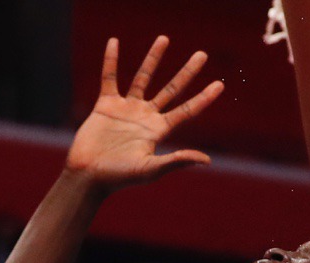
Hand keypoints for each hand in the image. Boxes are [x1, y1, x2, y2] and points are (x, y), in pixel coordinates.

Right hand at [66, 36, 223, 189]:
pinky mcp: (106, 104)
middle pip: (172, 89)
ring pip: (143, 78)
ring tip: (165, 38)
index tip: (220, 84)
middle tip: (202, 55)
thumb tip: (207, 160)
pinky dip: (111, 60)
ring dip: (154, 58)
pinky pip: (109, 77)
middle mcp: (146, 116)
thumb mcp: (151, 170)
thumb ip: (177, 161)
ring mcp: (127, 109)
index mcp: (159, 130)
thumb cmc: (120, 177)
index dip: (204, 98)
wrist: (89, 175)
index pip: (187, 110)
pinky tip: (114, 42)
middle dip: (187, 72)